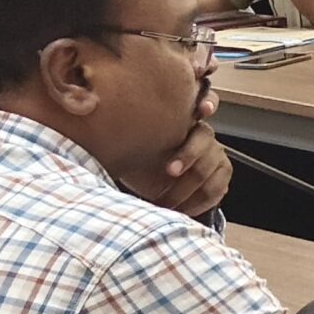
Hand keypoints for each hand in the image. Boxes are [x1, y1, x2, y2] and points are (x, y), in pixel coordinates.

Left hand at [125, 91, 230, 217]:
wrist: (142, 183)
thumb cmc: (135, 160)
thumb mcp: (129, 143)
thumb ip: (127, 128)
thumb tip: (95, 107)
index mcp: (183, 120)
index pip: (205, 103)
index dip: (208, 103)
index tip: (202, 110)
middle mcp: (202, 135)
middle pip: (205, 141)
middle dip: (188, 156)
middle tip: (169, 171)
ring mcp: (214, 155)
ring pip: (212, 168)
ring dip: (188, 188)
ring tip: (166, 202)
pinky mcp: (218, 176)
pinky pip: (217, 189)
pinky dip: (200, 202)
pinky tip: (182, 210)